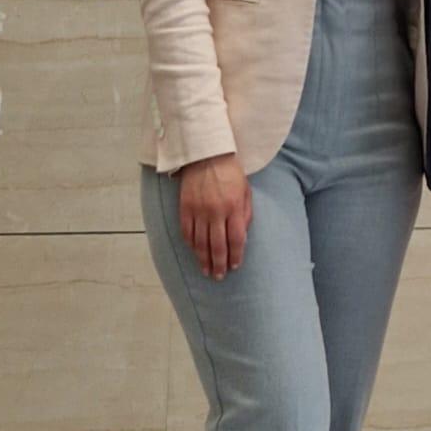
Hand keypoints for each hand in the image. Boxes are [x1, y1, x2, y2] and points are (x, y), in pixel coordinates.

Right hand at [177, 153, 252, 279]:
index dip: (235, 256)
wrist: (206, 154)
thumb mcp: (246, 191)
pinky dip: (191, 245)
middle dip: (219, 264)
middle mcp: (216, 211)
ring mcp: (198, 210)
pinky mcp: (185, 207)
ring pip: (200, 242)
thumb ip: (245, 214)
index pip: (236, 239)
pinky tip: (195, 252)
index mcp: (234, 207)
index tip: (234, 266)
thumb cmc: (230, 173)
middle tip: (219, 276)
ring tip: (206, 270)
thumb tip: (242, 236)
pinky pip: (187, 232)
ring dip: (203, 259)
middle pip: (217, 245)